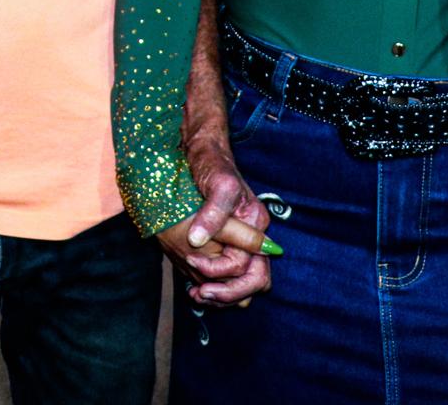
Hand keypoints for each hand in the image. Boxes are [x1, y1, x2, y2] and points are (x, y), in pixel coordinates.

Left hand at [162, 152, 275, 307]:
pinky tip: (195, 286)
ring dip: (222, 294)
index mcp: (255, 225)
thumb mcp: (217, 185)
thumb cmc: (213, 164)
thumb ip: (213, 213)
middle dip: (227, 293)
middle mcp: (252, 236)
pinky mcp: (226, 241)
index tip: (192, 262)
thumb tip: (198, 240)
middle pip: (253, 281)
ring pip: (242, 281)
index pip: (246, 266)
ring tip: (196, 295)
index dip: (219, 272)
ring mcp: (240, 240)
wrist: (203, 151)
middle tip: (200, 294)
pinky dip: (214, 283)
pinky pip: (228, 273)